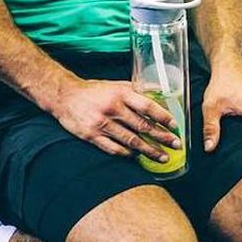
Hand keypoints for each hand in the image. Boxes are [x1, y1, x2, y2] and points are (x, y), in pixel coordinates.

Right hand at [54, 76, 182, 161]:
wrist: (64, 96)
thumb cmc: (93, 90)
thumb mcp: (115, 84)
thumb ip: (135, 90)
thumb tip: (159, 91)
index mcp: (121, 93)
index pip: (147, 106)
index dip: (163, 117)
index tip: (175, 126)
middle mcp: (113, 108)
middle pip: (142, 126)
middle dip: (162, 137)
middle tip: (176, 145)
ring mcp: (102, 124)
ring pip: (131, 140)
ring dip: (149, 150)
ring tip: (163, 157)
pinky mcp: (92, 136)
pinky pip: (114, 149)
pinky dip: (127, 154)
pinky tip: (137, 157)